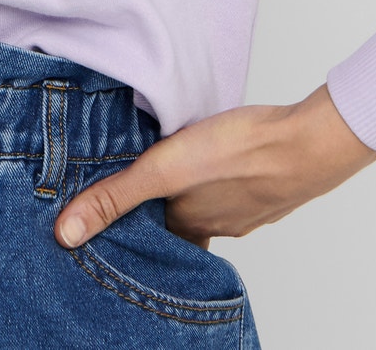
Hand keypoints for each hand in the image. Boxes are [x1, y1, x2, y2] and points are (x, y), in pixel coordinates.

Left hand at [54, 83, 375, 251]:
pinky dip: (221, 177)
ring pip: (208, 204)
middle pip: (179, 222)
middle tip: (139, 186)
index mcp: (190, 225)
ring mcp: (247, 207)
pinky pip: (236, 187)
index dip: (130, 224)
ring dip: (190, 190)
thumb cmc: (240, 152)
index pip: (151, 235)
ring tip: (174, 167)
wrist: (309, 141)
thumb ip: (115, 196)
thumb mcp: (164, 170)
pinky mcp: (268, 185)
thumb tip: (66, 234)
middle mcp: (218, 224)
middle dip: (159, 208)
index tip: (111, 214)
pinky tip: (218, 155)